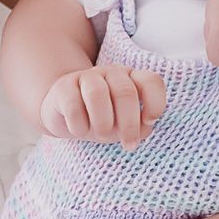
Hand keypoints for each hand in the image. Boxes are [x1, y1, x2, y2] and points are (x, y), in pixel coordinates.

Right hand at [38, 65, 165, 150]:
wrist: (64, 112)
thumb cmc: (101, 119)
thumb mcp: (123, 125)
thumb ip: (140, 126)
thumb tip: (145, 126)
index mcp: (131, 79)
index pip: (151, 81)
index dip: (155, 103)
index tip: (149, 122)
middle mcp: (111, 73)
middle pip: (125, 91)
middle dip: (129, 124)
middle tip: (128, 144)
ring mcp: (86, 78)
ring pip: (97, 93)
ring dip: (103, 123)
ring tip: (102, 135)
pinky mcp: (63, 88)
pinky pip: (72, 106)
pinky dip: (79, 126)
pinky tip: (79, 131)